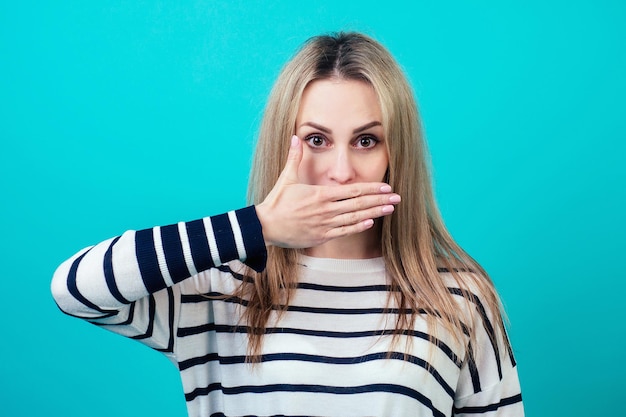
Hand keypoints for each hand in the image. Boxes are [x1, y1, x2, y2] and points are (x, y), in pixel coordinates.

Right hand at [255, 135, 400, 248]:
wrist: (265, 226)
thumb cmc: (276, 202)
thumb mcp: (286, 177)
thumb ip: (295, 157)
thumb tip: (296, 137)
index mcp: (320, 194)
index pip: (352, 190)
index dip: (371, 188)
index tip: (386, 187)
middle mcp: (326, 209)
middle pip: (358, 204)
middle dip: (380, 200)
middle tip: (398, 198)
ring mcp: (324, 224)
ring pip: (355, 218)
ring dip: (374, 213)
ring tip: (390, 210)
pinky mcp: (320, 237)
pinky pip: (343, 232)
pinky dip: (358, 227)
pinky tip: (370, 222)